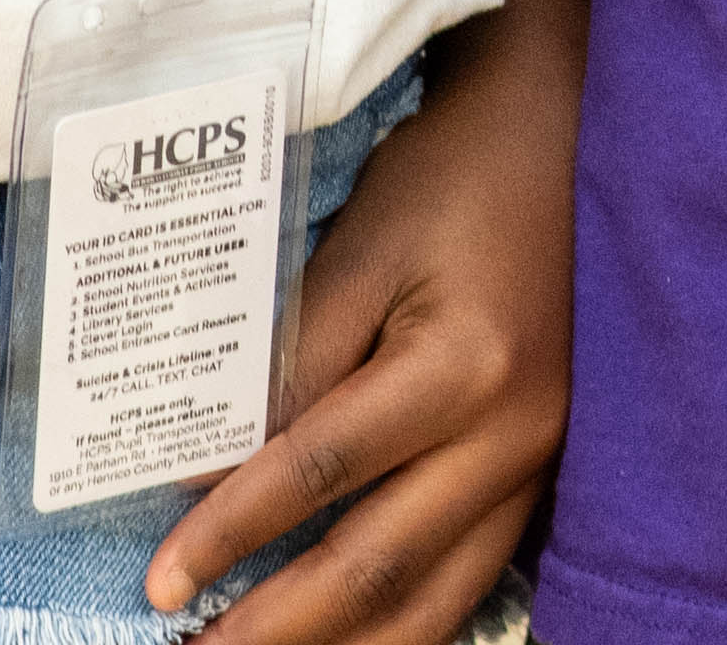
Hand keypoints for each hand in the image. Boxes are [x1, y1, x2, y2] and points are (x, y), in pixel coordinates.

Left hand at [151, 0, 586, 643]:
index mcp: (465, 367)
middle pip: (381, 562)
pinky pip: (473, 578)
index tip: (162, 579)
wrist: (564, 133)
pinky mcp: (545, 472)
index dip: (234, 530)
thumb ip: (292, 363)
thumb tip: (210, 470)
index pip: (324, 471)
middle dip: (279, 625)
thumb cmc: (455, 177)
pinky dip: (407, 626)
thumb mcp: (362, 248)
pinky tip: (352, 641)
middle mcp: (514, 433)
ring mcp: (540, 463)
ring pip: (437, 600)